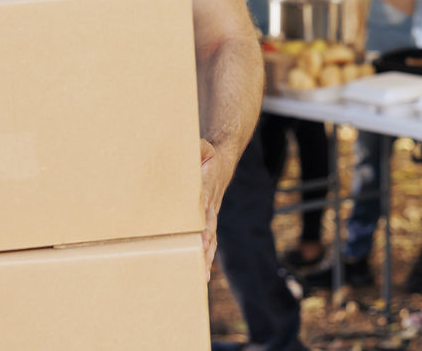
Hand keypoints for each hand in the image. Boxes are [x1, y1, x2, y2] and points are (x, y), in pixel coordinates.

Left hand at [199, 139, 229, 281]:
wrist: (222, 163)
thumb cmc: (207, 156)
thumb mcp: (204, 147)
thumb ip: (201, 148)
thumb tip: (199, 149)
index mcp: (208, 186)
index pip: (205, 201)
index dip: (203, 211)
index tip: (201, 224)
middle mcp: (211, 204)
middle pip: (209, 225)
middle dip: (205, 239)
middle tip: (201, 251)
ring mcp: (211, 215)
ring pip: (211, 238)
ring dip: (207, 255)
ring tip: (203, 273)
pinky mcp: (208, 222)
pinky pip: (209, 242)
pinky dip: (207, 257)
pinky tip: (204, 274)